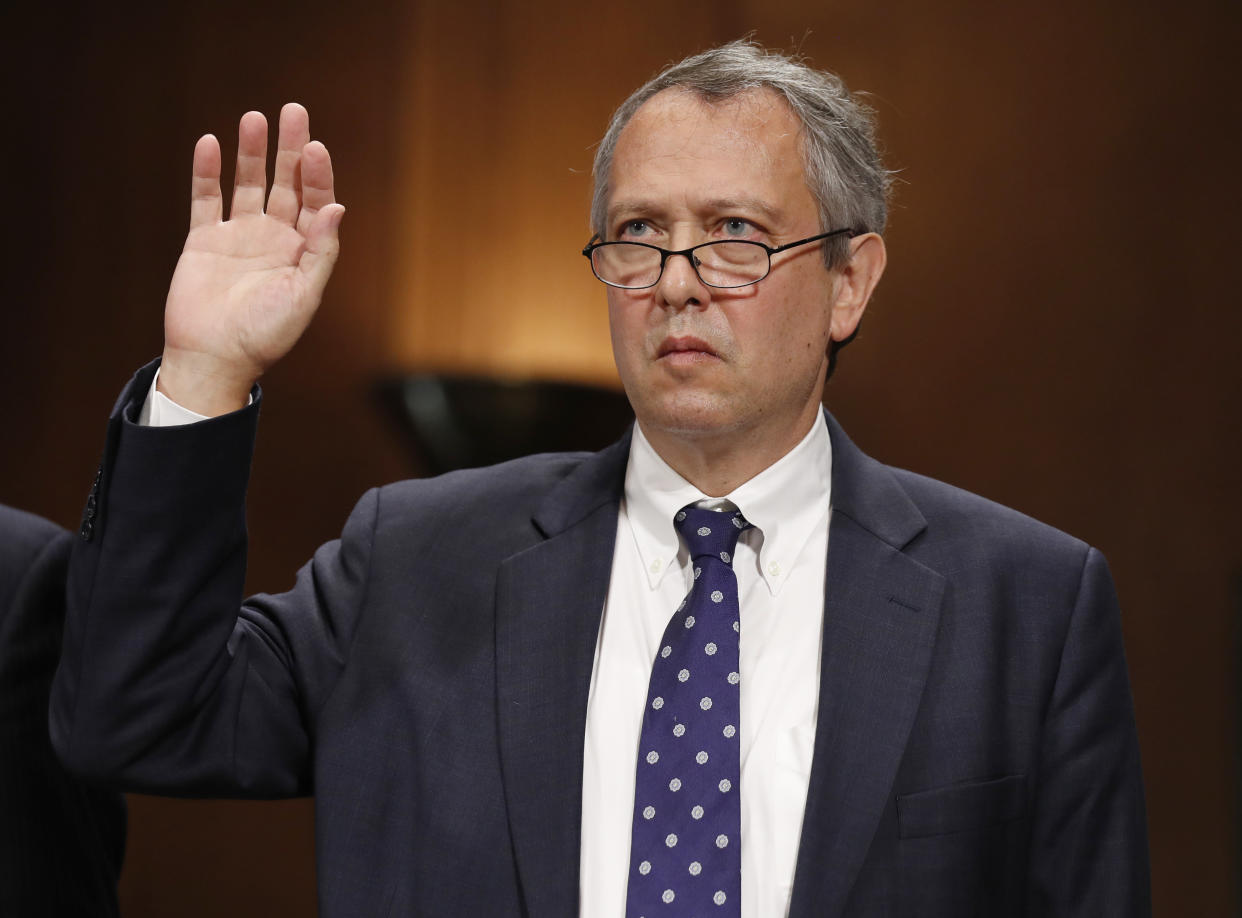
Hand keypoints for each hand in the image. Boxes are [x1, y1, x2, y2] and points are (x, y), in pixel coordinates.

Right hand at [160, 103, 344, 415]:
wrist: (215, 359)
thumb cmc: (266, 336)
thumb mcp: (304, 296)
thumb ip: (321, 252)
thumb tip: (336, 207)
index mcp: (304, 252)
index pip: (315, 202)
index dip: (317, 175)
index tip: (315, 148)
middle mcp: (274, 239)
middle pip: (286, 183)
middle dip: (291, 149)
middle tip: (294, 110)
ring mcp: (239, 237)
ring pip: (248, 184)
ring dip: (251, 152)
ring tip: (254, 118)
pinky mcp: (204, 241)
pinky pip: (206, 199)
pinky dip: (207, 172)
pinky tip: (210, 143)